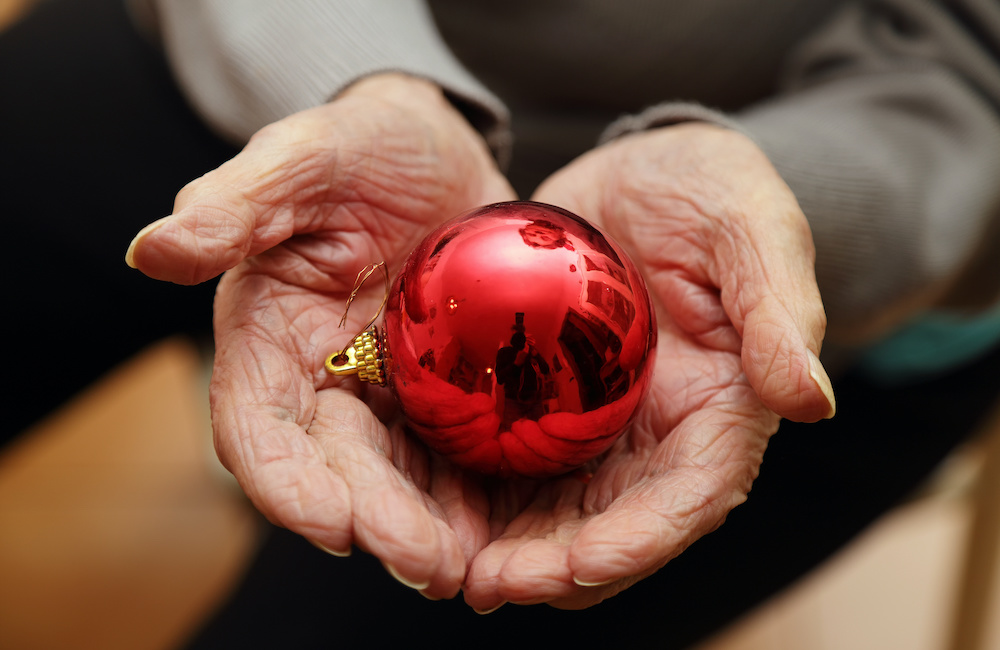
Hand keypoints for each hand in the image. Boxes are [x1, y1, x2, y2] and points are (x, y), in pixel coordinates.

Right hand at [126, 73, 515, 598]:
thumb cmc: (362, 142)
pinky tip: (504, 529)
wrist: (435, 147)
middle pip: (335, 469)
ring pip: (395, 478)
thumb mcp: (305, 155)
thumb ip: (237, 204)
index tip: (330, 524)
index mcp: (268, 335)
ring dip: (423, 530)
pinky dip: (471, 496)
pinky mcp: (445, 390)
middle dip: (373, 523)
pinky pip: (453, 453)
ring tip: (465, 570)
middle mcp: (321, 378)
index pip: (259, 425)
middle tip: (426, 566)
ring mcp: (387, 390)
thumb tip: (153, 251)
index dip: (286, 481)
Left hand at [461, 123, 834, 609]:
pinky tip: (429, 502)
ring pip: (560, 507)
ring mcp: (604, 423)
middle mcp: (661, 435)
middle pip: (615, 523)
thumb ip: (779, 310)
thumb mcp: (755, 230)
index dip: (639, 540)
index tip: (579, 565)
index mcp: (722, 410)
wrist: (651, 174)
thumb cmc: (716, 194)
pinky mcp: (553, 399)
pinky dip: (480, 489)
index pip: (689, 496)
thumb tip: (810, 401)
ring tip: (455, 571)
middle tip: (490, 586)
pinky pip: (515, 455)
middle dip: (558, 567)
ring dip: (513, 548)